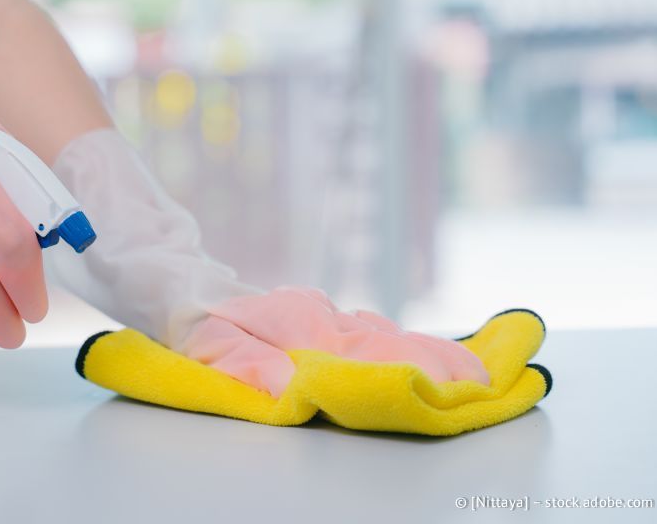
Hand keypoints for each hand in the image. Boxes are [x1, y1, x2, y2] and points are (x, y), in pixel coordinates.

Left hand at [180, 287, 489, 396]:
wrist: (166, 269)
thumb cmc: (181, 306)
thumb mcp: (200, 337)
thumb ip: (243, 361)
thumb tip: (291, 386)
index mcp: (296, 323)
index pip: (368, 352)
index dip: (419, 369)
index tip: (466, 384)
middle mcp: (317, 315)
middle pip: (388, 342)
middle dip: (440, 362)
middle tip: (490, 381)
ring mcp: (317, 314)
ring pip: (380, 335)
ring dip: (425, 353)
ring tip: (473, 372)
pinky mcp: (314, 316)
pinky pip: (362, 332)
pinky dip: (396, 344)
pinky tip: (416, 353)